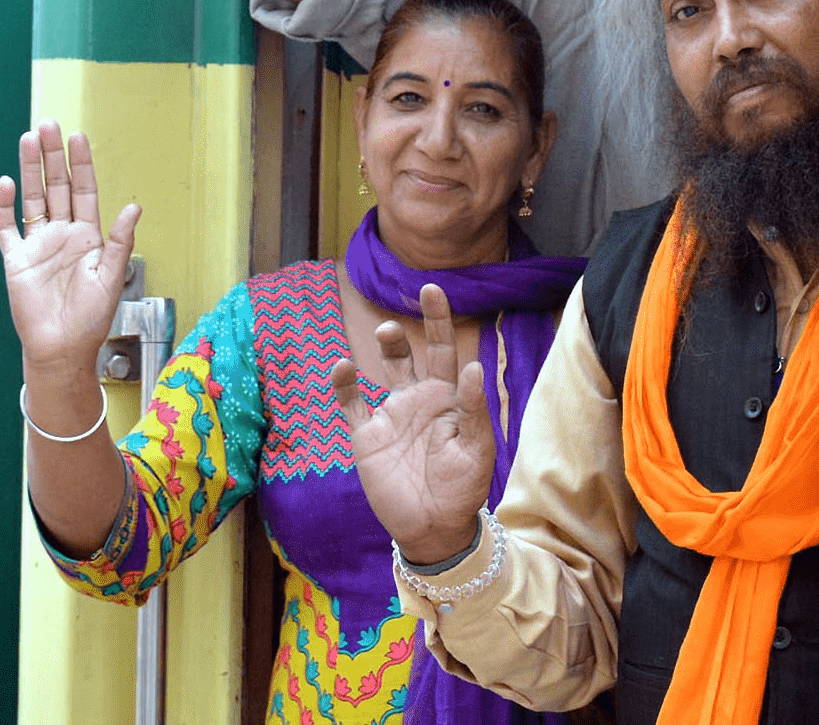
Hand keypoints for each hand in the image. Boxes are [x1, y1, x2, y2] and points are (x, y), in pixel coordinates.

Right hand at [0, 120, 140, 371]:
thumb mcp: (112, 277)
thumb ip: (121, 240)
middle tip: (48, 124)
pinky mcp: (16, 260)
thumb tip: (134, 206)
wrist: (62, 348)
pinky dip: (5, 206)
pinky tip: (7, 183)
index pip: (84, 190)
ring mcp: (38, 245)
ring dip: (30, 169)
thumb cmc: (90, 318)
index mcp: (90, 236)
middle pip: (56, 186)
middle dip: (53, 155)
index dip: (81, 163)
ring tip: (28, 139)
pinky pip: (7, 228)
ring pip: (33, 198)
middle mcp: (63, 234)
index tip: (78, 136)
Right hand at [333, 286, 495, 564]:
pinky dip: (344, 386)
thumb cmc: (462, 489)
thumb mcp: (476, 450)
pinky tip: (341, 367)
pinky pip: (352, 405)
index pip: (446, 350)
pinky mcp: (367, 438)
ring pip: (385, 372)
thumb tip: (472, 367)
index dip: (440, 319)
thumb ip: (472, 410)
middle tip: (414, 302)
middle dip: (411, 329)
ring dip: (386, 350)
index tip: (433, 289)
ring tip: (387, 333)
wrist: (433, 528)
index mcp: (449, 399)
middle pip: (413, 354)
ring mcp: (391, 416)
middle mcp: (419, 400)